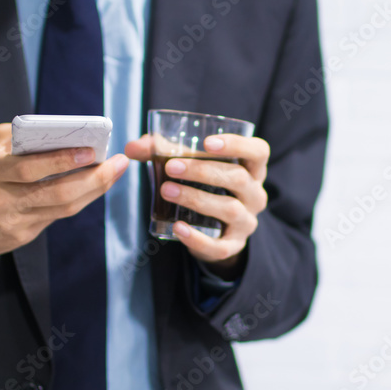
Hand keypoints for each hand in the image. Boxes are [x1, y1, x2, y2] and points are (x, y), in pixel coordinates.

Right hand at [0, 123, 128, 258]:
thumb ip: (20, 137)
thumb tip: (63, 132)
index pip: (28, 168)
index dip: (61, 161)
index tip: (90, 150)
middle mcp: (1, 199)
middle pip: (56, 192)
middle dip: (93, 178)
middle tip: (118, 163)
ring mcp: (13, 221)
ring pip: (63, 208)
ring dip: (95, 189)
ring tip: (114, 171)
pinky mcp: (22, 236)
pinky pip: (58, 217)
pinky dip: (80, 199)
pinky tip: (95, 186)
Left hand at [125, 133, 269, 278]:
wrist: (212, 229)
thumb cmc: (203, 186)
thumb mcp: (188, 165)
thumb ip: (161, 152)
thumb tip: (132, 147)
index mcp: (251, 169)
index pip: (258, 151)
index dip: (237, 144)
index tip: (207, 143)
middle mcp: (255, 194)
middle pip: (238, 178)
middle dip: (202, 171)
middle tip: (171, 168)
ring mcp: (247, 221)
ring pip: (229, 208)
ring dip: (196, 198)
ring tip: (166, 191)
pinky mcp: (234, 245)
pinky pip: (221, 246)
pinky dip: (198, 238)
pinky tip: (178, 227)